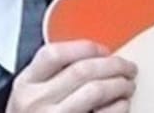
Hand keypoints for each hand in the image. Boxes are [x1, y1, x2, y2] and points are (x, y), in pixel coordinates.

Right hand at [7, 40, 136, 112]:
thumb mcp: (29, 95)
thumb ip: (50, 76)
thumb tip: (94, 58)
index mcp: (25, 84)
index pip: (55, 54)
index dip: (85, 47)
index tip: (104, 50)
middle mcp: (37, 101)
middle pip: (82, 70)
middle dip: (113, 65)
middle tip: (127, 67)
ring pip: (95, 91)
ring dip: (119, 84)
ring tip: (127, 85)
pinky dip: (119, 107)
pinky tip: (122, 104)